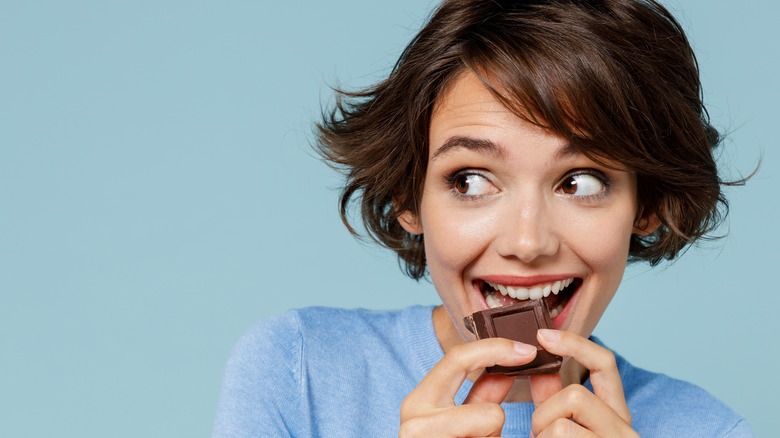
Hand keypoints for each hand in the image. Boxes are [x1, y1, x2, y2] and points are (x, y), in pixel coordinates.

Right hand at [399, 338, 537, 436]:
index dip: (494, 347)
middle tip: (528, 359)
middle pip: (470, 379)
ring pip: (490, 417)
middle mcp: (415, 416)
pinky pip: (491, 437)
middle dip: (498, 369)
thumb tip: (512, 363)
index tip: (527, 348)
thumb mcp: (469, 423)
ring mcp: (423, 437)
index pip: (457, 358)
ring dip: (495, 435)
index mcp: (420, 401)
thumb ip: (483, 395)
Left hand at [529, 330, 637, 436]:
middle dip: (543, 414)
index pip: (605, 363)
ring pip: (561, 425)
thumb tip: (541, 366)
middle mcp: (623, 429)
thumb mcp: (558, 423)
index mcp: (615, 415)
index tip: (543, 336)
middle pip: (575, 396)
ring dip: (540, 435)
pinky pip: (558, 437)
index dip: (574, 344)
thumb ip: (552, 397)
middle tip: (538, 433)